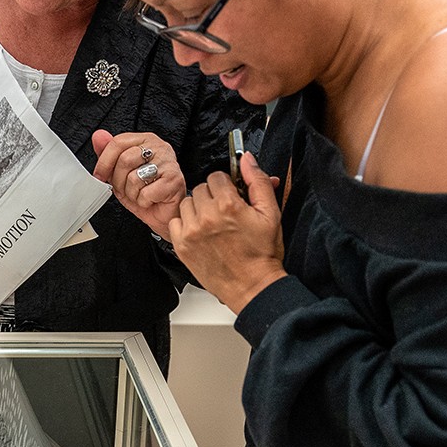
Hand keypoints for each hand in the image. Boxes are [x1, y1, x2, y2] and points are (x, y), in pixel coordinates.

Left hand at [91, 130, 185, 236]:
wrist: (165, 212)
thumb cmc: (145, 191)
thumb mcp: (121, 172)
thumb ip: (108, 154)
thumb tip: (98, 136)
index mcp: (146, 141)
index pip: (119, 142)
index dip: (104, 161)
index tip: (100, 175)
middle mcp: (159, 148)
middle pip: (125, 159)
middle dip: (118, 181)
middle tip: (124, 189)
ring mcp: (168, 163)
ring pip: (134, 178)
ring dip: (131, 193)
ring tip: (140, 194)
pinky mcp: (174, 181)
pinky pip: (146, 193)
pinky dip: (143, 202)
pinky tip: (150, 200)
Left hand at [170, 153, 286, 313]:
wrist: (252, 286)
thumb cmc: (262, 254)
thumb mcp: (270, 213)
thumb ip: (258, 182)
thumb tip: (247, 160)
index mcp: (228, 206)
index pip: (217, 176)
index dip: (227, 185)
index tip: (231, 196)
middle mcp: (206, 217)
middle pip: (201, 188)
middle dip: (213, 196)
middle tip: (224, 211)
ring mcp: (191, 232)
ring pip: (187, 203)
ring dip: (198, 208)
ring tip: (212, 222)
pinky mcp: (181, 246)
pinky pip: (175, 222)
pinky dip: (185, 224)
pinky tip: (200, 232)